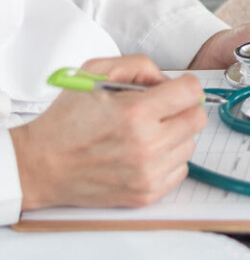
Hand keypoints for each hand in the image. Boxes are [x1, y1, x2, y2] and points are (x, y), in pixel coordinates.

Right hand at [9, 55, 206, 209]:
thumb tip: (168, 80)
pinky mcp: (146, 193)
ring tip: (146, 134)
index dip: (185, 85)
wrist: (40, 166)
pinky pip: (180, 170)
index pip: (192, 93)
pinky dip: (168, 159)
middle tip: (161, 110)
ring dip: (175, 135)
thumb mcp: (94, 74)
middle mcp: (146, 145)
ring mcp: (147, 172)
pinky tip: (145, 153)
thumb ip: (138, 65)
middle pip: (197, 119)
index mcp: (135, 113)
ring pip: (190, 145)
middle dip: (183, 109)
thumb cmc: (66, 121)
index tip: (176, 88)